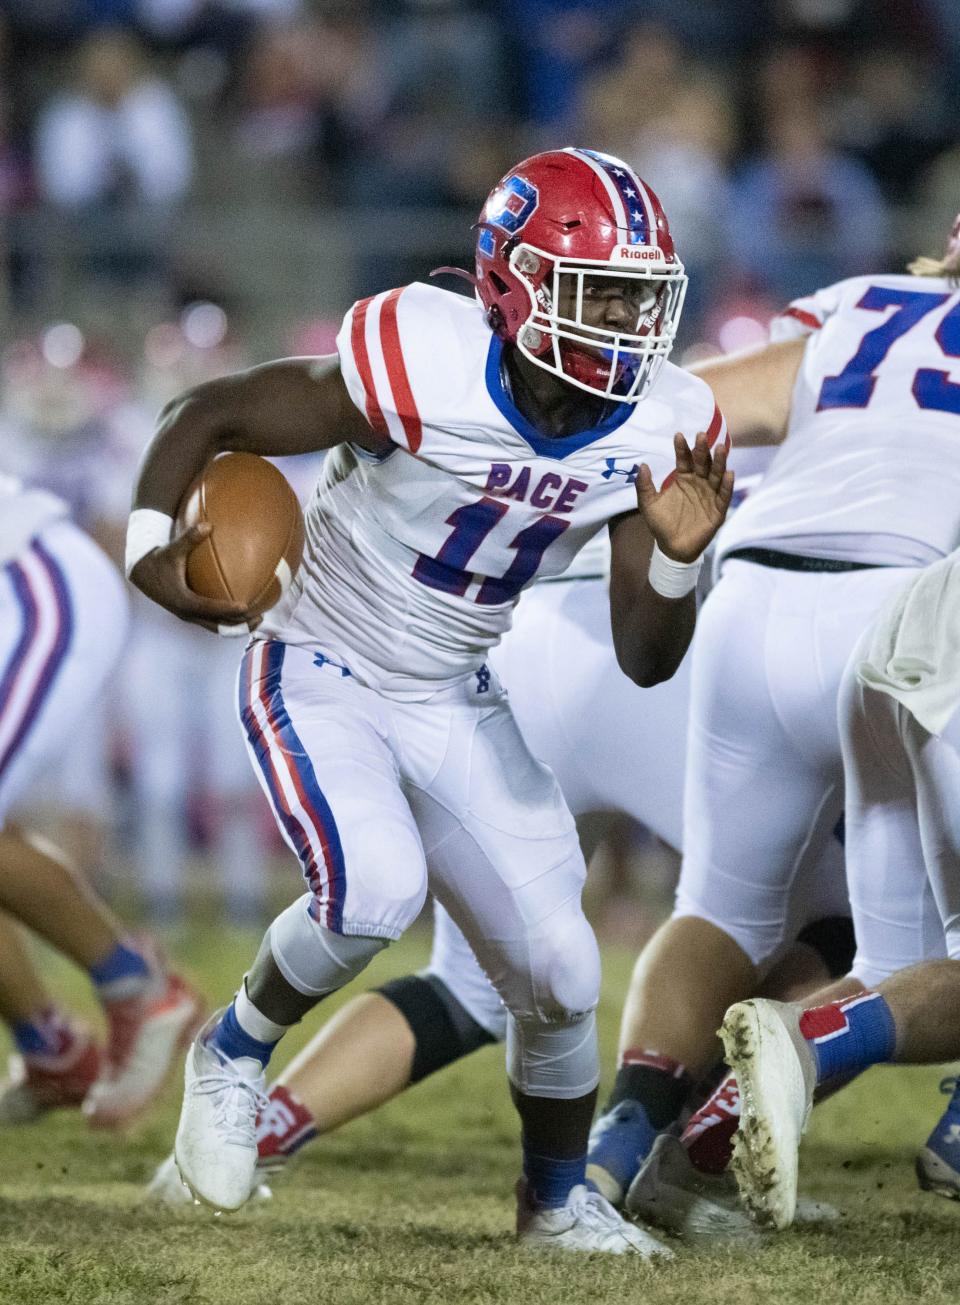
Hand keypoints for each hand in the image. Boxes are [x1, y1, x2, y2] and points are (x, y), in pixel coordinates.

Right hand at [129, 522, 256, 633]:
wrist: (142, 574)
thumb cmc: (160, 559)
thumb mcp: (173, 549)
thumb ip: (190, 538)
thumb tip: (208, 524)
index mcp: (183, 600)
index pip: (209, 608)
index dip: (228, 609)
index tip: (245, 607)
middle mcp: (187, 613)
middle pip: (218, 625)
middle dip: (239, 624)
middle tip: (260, 616)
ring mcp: (189, 616)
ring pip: (217, 627)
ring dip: (237, 626)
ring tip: (258, 619)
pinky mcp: (191, 614)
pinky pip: (213, 622)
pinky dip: (229, 621)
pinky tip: (244, 612)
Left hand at [636, 431, 733, 562]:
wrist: (672, 548)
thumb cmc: (661, 524)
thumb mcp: (648, 504)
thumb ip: (644, 486)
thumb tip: (641, 465)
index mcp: (683, 479)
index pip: (684, 460)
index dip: (682, 448)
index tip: (678, 436)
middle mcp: (699, 483)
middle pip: (703, 463)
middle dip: (702, 450)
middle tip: (701, 436)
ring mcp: (710, 495)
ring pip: (716, 475)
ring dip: (719, 462)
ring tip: (720, 448)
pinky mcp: (718, 510)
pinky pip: (724, 496)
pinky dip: (726, 485)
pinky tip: (729, 474)